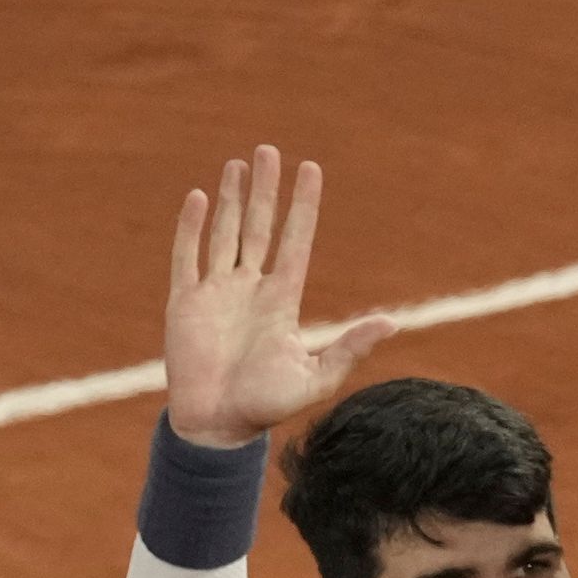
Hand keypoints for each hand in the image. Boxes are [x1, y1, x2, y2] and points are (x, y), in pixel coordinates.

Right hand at [164, 145, 396, 448]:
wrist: (217, 427)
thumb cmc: (266, 407)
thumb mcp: (316, 377)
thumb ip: (350, 348)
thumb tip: (393, 322)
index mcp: (281, 300)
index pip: (295, 240)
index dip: (302, 205)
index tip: (310, 168)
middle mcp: (249, 289)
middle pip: (259, 226)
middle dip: (264, 189)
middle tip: (268, 150)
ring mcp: (216, 293)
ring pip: (224, 233)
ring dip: (230, 198)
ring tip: (238, 165)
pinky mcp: (185, 303)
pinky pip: (187, 256)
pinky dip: (191, 227)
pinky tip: (198, 197)